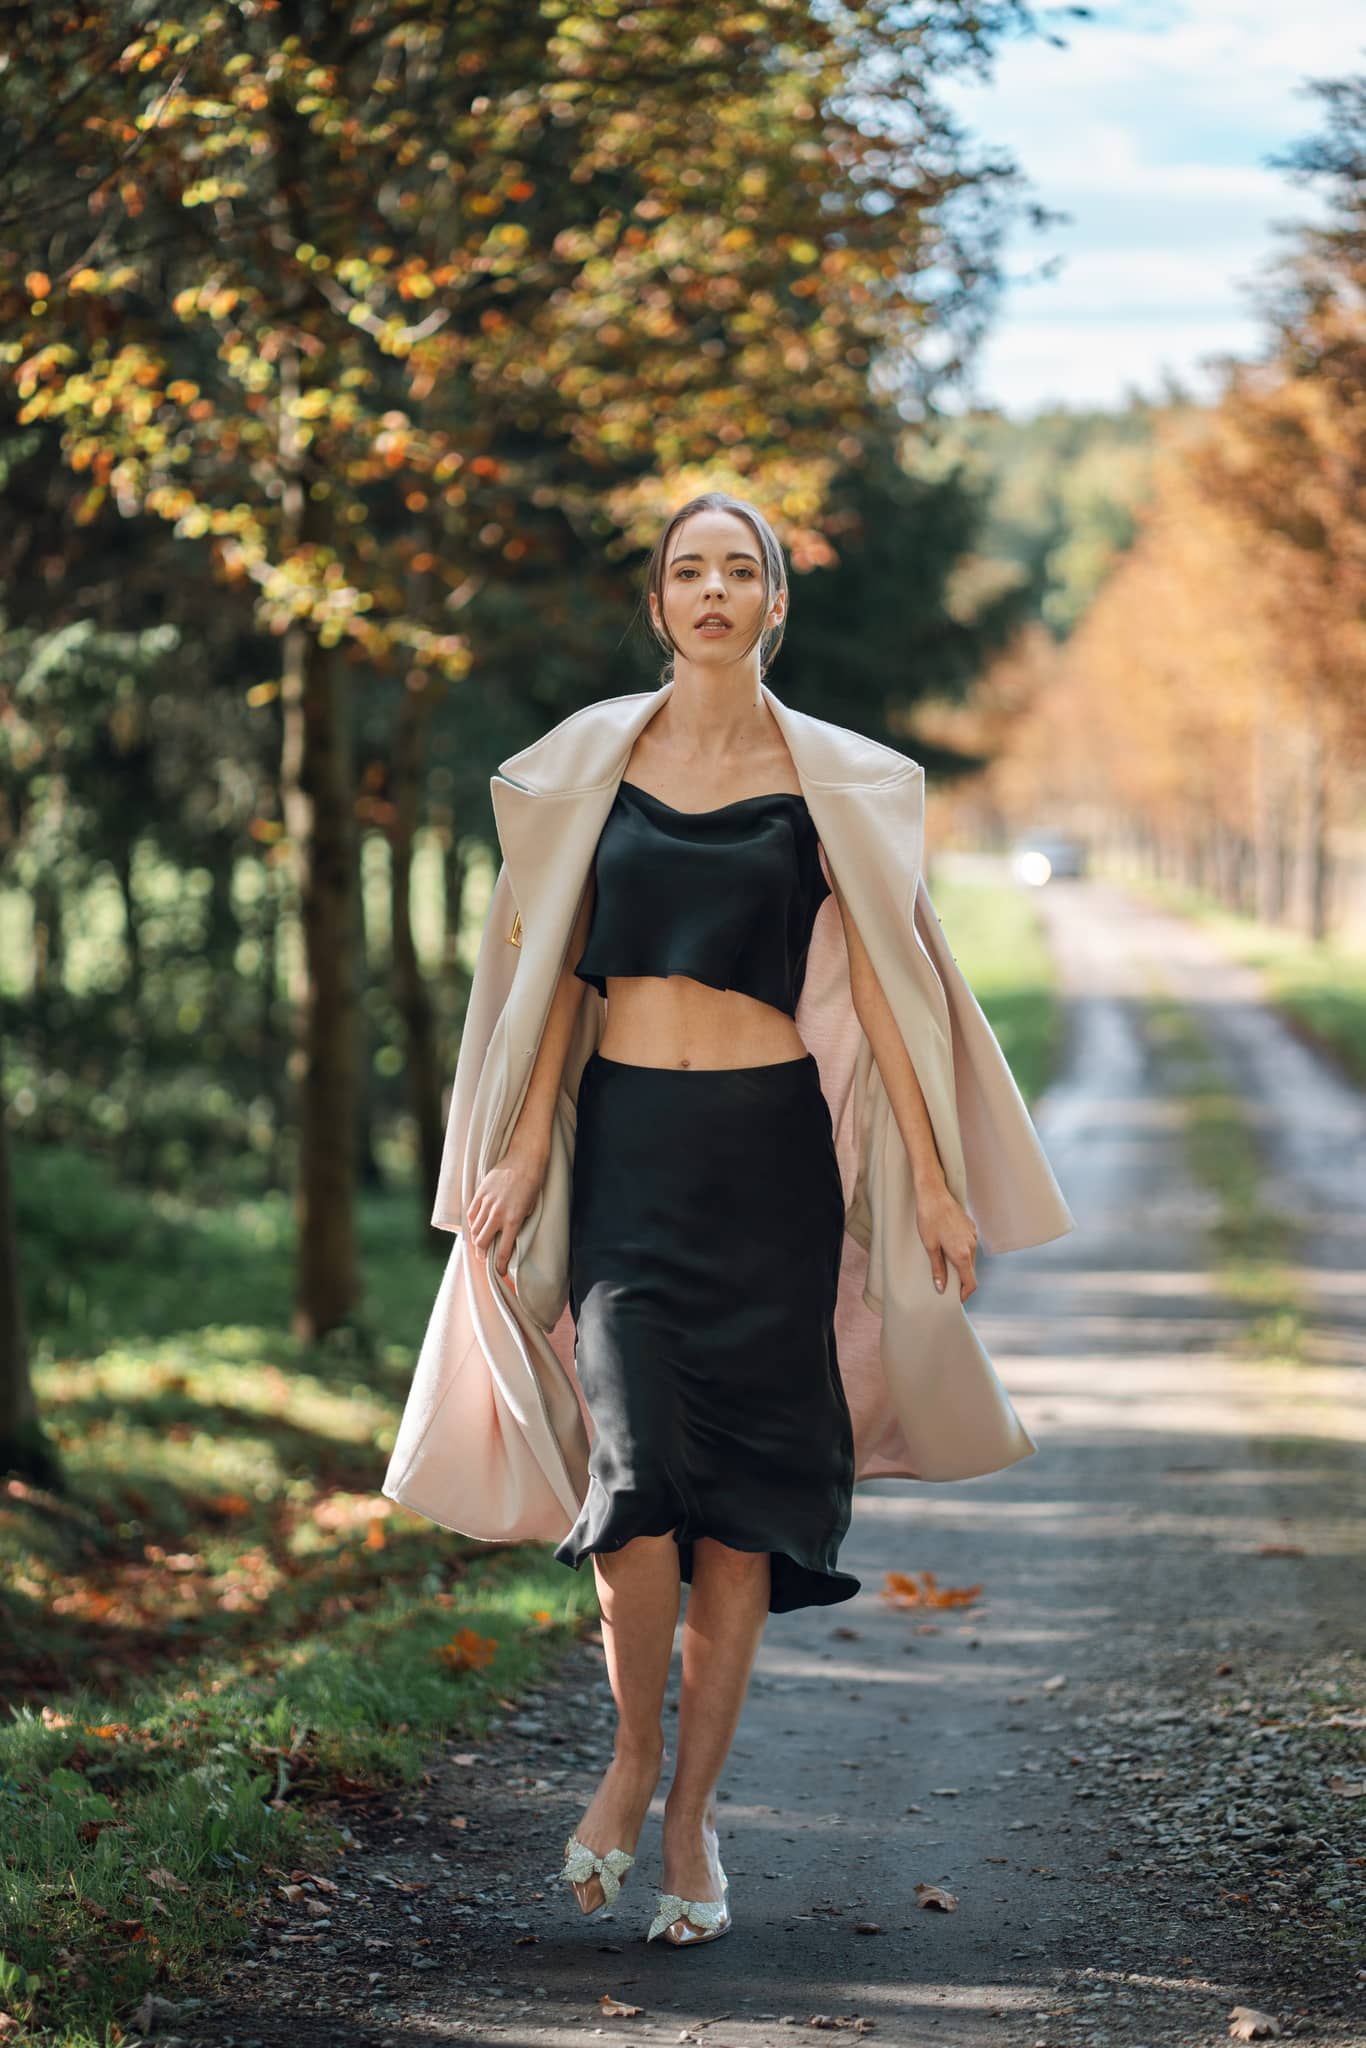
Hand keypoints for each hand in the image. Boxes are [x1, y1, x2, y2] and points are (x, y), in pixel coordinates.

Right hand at [465, 1145, 547, 1282]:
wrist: (524, 1159)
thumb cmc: (532, 1183)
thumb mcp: (530, 1208)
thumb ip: (517, 1223)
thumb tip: (508, 1235)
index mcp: (514, 1220)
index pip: (503, 1251)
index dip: (500, 1266)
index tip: (500, 1273)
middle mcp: (498, 1215)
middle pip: (482, 1243)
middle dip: (483, 1255)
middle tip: (486, 1259)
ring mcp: (487, 1204)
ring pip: (475, 1230)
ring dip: (477, 1240)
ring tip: (480, 1244)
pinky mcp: (480, 1193)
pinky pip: (471, 1214)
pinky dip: (473, 1223)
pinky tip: (476, 1226)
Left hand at [916, 1179, 978, 1301]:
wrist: (934, 1194)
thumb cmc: (929, 1219)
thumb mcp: (930, 1246)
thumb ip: (938, 1269)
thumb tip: (941, 1288)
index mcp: (962, 1254)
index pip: (971, 1282)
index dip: (965, 1294)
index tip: (957, 1299)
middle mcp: (972, 1246)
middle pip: (971, 1271)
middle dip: (961, 1280)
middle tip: (947, 1284)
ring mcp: (973, 1236)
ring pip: (971, 1258)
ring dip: (961, 1265)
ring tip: (946, 1264)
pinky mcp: (971, 1227)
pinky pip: (970, 1245)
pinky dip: (962, 1252)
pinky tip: (948, 1247)